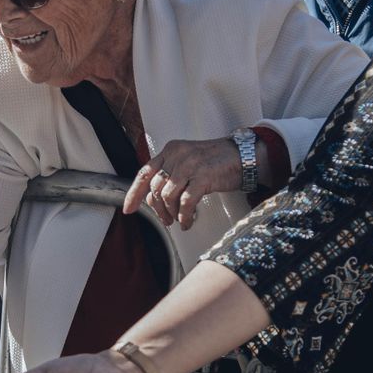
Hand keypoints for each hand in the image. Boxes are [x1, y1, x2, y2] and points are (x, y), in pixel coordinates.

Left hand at [123, 137, 242, 229]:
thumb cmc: (217, 162)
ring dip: (171, 213)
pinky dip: (184, 216)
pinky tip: (188, 221)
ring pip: (168, 196)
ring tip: (179, 220)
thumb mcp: (188, 161)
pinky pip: (186, 202)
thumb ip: (171, 174)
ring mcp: (190, 165)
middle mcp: (177, 155)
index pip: (144, 173)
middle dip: (158, 209)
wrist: (244, 157)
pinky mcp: (204, 176)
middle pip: (155, 188)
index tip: (129, 209)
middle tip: (166, 220)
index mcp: (171, 150)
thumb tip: (155, 199)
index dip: (134, 193)